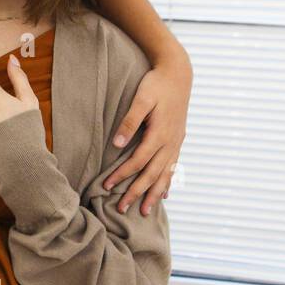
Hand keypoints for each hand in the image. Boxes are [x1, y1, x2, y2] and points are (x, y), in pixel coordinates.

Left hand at [102, 57, 190, 215]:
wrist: (178, 74)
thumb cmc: (156, 84)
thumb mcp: (141, 99)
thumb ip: (130, 121)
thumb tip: (117, 143)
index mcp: (160, 133)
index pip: (137, 161)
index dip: (122, 175)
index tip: (106, 185)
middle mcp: (170, 142)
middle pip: (152, 174)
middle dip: (137, 193)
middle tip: (122, 209)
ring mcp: (176, 142)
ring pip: (165, 174)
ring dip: (153, 194)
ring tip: (145, 211)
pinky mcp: (178, 140)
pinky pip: (173, 166)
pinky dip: (168, 182)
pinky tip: (164, 194)